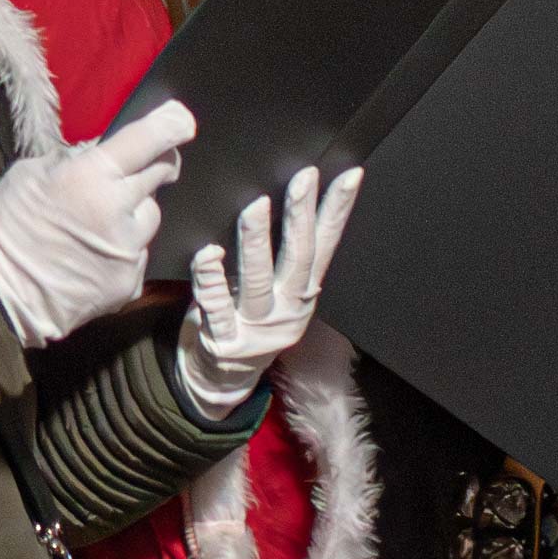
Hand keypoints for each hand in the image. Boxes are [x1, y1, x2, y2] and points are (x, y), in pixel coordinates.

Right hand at [0, 99, 199, 349]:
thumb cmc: (5, 225)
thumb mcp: (33, 173)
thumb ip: (77, 160)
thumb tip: (105, 152)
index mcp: (91, 177)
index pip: (149, 139)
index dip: (171, 125)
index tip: (180, 120)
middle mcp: (118, 212)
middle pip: (162, 173)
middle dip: (153, 166)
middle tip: (131, 172)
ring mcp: (128, 250)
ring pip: (150, 216)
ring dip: (133, 213)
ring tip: (97, 225)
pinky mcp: (129, 281)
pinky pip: (138, 253)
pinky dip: (122, 250)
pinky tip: (93, 256)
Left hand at [180, 165, 362, 404]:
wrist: (220, 381)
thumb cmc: (245, 321)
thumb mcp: (276, 295)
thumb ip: (283, 260)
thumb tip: (292, 200)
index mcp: (302, 295)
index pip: (325, 247)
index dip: (338, 212)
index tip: (348, 177)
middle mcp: (285, 311)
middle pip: (298, 259)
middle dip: (301, 216)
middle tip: (304, 178)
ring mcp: (254, 328)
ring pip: (257, 280)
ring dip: (256, 241)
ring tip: (256, 206)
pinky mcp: (222, 340)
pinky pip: (214, 305)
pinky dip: (210, 277)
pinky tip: (208, 254)